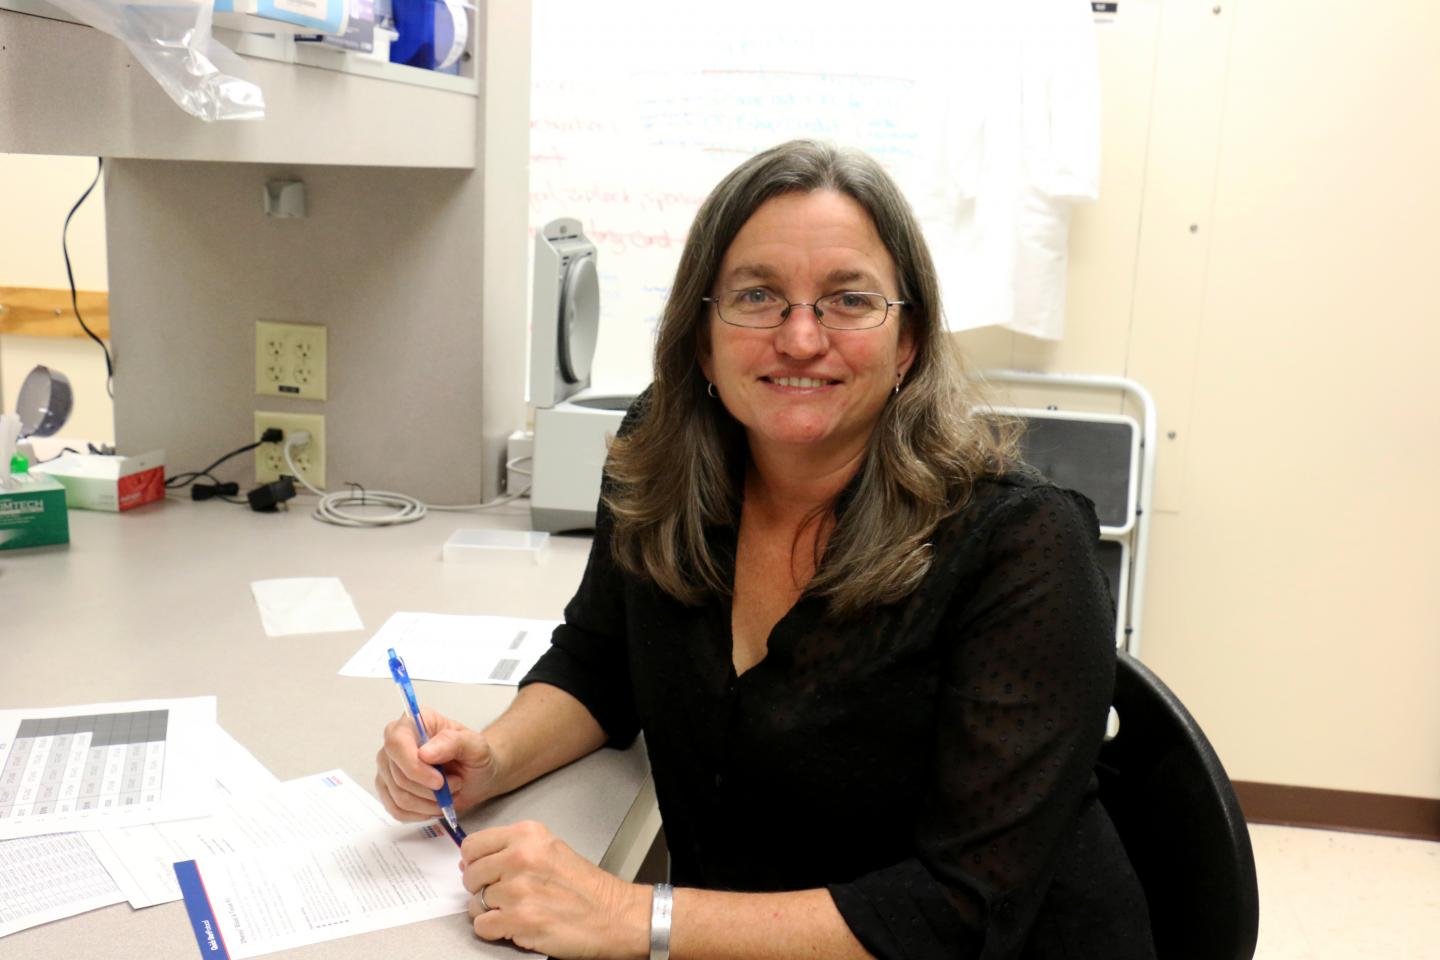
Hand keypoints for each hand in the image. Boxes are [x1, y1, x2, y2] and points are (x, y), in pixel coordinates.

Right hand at [373, 708, 502, 821]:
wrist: (476, 775)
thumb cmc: (475, 755)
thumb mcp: (475, 745)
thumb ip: (453, 743)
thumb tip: (424, 753)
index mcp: (414, 722)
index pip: (396, 743)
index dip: (414, 766)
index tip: (438, 781)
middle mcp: (396, 743)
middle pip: (397, 774)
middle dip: (430, 789)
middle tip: (456, 784)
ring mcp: (389, 767)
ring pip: (398, 796)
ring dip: (430, 802)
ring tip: (450, 792)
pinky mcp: (388, 790)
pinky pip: (396, 810)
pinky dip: (421, 813)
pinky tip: (436, 805)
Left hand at [461, 820, 649, 959]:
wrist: (613, 915)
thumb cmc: (586, 887)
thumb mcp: (550, 850)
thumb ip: (511, 850)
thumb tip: (470, 861)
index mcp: (528, 835)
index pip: (473, 844)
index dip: (474, 862)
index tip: (482, 870)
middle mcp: (520, 857)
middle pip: (470, 875)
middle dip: (481, 888)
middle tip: (503, 894)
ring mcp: (518, 889)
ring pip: (475, 903)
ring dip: (491, 911)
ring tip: (517, 910)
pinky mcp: (519, 919)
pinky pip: (482, 926)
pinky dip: (494, 930)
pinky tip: (515, 925)